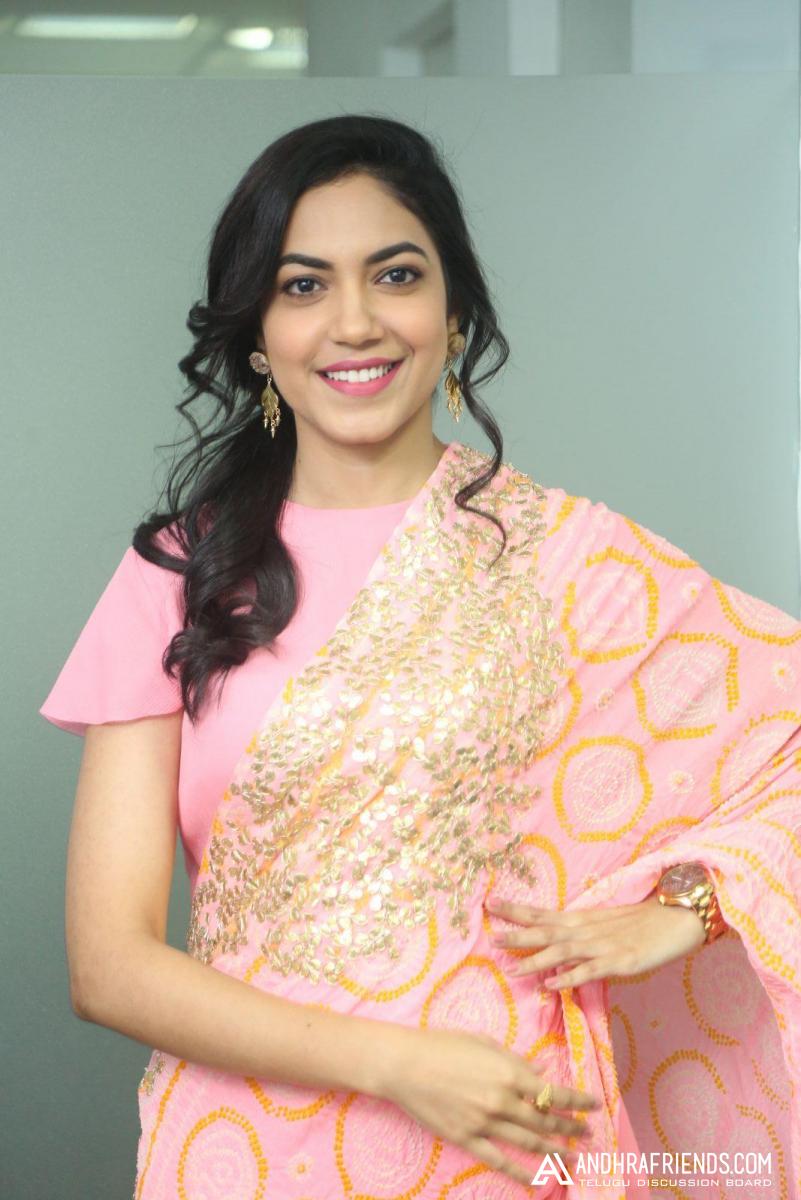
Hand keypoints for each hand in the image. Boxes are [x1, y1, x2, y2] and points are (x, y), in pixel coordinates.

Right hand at [377, 1025, 601, 1189]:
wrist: (405, 1065)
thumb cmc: (443, 1045)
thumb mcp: (483, 1043)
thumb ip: (514, 1060)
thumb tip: (540, 1071)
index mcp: (509, 1073)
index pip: (553, 1091)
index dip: (577, 1100)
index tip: (594, 1104)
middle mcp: (503, 1101)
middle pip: (546, 1120)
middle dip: (571, 1127)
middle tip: (588, 1133)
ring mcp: (485, 1123)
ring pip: (530, 1143)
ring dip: (556, 1151)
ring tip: (574, 1157)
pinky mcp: (467, 1139)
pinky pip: (500, 1161)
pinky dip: (521, 1174)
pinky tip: (537, 1181)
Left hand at [485, 891, 707, 988]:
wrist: (677, 917)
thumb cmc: (641, 921)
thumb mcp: (605, 923)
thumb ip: (581, 932)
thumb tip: (556, 945)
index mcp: (582, 918)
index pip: (543, 913)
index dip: (517, 910)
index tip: (490, 904)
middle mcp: (587, 929)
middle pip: (546, 930)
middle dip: (518, 934)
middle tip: (492, 937)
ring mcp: (602, 945)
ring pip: (563, 951)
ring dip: (537, 959)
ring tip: (513, 968)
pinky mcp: (619, 961)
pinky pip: (590, 970)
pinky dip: (570, 977)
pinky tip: (553, 984)